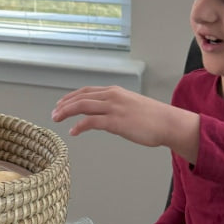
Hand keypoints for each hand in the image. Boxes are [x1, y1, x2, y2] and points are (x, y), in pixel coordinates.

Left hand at [51, 85, 199, 162]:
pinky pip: (91, 122)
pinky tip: (73, 131)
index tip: (61, 103)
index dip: (71, 97)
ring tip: (57, 119)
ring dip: (66, 112)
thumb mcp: (131, 105)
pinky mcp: (116, 121)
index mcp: (115, 92)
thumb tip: (103, 117)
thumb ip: (115, 107)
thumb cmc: (153, 118)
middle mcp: (112, 96)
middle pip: (81, 97)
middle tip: (54, 113)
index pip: (86, 91)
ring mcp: (114, 108)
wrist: (169, 123)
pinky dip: (79, 126)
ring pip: (82, 106)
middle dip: (64, 105)